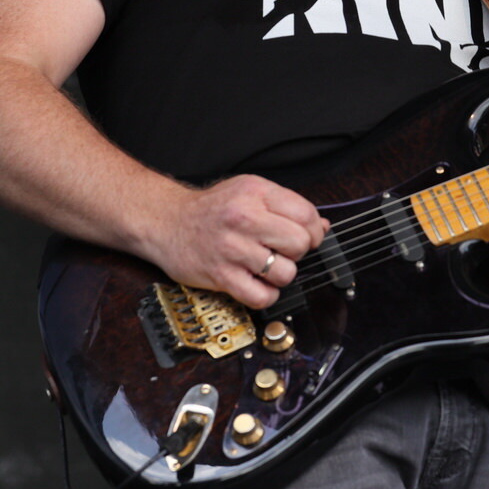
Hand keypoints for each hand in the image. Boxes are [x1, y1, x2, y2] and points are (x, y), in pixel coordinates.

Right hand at [148, 174, 328, 309]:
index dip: (313, 230)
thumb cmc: (212, 209)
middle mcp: (244, 218)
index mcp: (256, 193)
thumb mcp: (249, 192)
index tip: (304, 237)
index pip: (307, 214)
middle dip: (297, 252)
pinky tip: (256, 283)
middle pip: (299, 244)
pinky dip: (265, 295)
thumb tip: (321, 227)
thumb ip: (286, 206)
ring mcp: (232, 248)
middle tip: (281, 251)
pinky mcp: (221, 275)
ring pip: (285, 273)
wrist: (167, 222)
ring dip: (280, 275)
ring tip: (265, 266)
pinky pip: (262, 296)